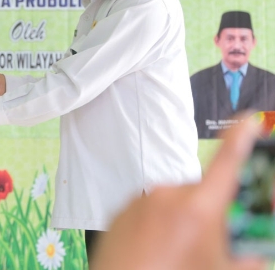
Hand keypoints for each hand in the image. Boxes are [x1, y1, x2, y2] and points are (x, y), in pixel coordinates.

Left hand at [90, 113, 265, 269]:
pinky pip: (147, 210)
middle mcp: (169, 195)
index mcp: (200, 208)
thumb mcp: (219, 269)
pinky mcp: (121, 208)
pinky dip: (153, 225)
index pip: (227, 162)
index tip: (248, 120)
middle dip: (206, 215)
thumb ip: (242, 259)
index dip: (241, 137)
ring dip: (177, 221)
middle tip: (200, 246)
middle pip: (200, 195)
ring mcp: (142, 200)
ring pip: (172, 204)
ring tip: (170, 255)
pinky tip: (151, 250)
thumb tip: (253, 256)